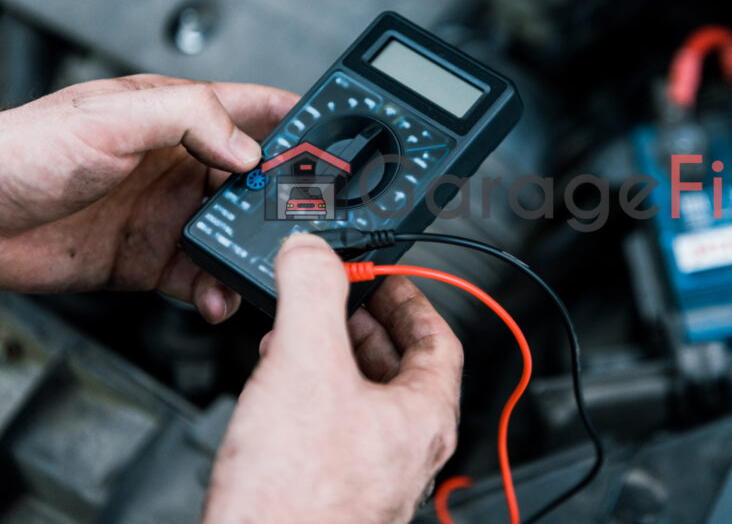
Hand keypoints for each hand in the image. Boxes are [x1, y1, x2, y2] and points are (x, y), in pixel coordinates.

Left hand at [0, 74, 296, 321]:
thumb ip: (190, 118)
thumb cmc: (21, 152)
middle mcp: (180, 164)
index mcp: (176, 116)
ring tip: (260, 264)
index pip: (254, 109)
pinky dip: (217, 289)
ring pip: (236, 232)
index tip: (334, 136)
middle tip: (306, 219)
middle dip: (286, 198)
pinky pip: (202, 277)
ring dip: (254, 250)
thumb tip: (249, 149)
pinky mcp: (151, 259)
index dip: (297, 119)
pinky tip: (216, 295)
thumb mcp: (111, 118)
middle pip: (257, 179)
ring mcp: (168, 213)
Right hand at [205, 234, 463, 523]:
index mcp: (424, 415)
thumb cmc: (298, 497)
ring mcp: (371, 472)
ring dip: (333, 356)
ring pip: (363, 396)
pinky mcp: (331, 490)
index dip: (413, 298)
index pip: (440, 339)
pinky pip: (332, 426)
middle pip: (400, 366)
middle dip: (364, 325)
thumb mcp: (305, 366)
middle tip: (337, 299)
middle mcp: (406, 447)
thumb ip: (312, 294)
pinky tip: (275, 389)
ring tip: (297, 335)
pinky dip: (310, 393)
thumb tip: (310, 250)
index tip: (387, 277)